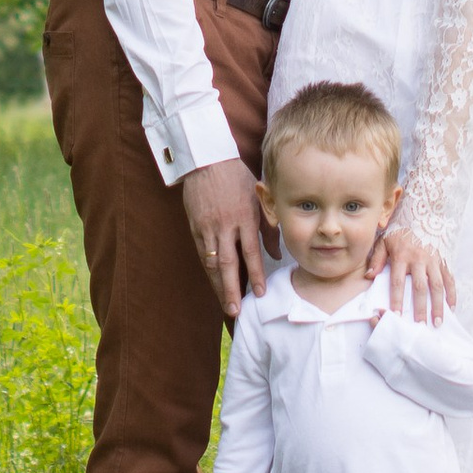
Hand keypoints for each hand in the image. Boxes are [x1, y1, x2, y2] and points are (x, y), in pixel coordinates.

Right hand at [180, 157, 267, 321]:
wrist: (207, 161)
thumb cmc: (237, 178)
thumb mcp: (258, 199)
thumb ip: (268, 228)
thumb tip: (277, 256)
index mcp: (244, 216)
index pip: (250, 252)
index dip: (256, 274)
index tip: (260, 292)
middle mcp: (225, 225)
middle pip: (228, 263)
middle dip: (232, 289)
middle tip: (235, 311)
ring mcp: (208, 227)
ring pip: (213, 262)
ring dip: (219, 286)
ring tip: (225, 304)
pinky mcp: (195, 227)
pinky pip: (203, 254)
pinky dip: (210, 271)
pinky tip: (215, 283)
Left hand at [369, 218, 455, 324]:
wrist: (423, 215)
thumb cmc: (401, 232)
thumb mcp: (384, 241)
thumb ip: (377, 259)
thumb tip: (369, 276)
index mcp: (403, 255)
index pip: (398, 282)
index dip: (397, 299)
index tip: (396, 316)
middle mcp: (420, 259)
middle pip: (420, 287)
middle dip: (420, 308)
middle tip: (420, 326)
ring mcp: (434, 260)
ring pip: (437, 286)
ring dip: (438, 305)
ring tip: (437, 322)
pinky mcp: (445, 261)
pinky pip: (450, 279)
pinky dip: (452, 294)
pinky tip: (451, 308)